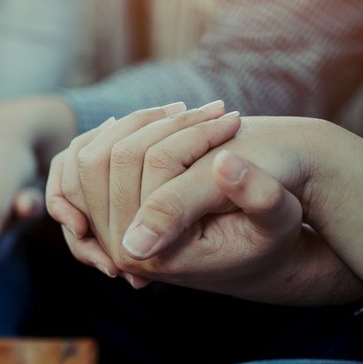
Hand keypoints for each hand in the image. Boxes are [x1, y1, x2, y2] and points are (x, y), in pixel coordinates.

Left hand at [51, 108, 362, 304]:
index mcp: (152, 251)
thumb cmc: (272, 232)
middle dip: (162, 123)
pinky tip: (159, 124)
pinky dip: (118, 138)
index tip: (231, 114)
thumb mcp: (277, 215)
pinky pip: (85, 169)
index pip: (147, 162)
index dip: (187, 130)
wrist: (258, 254)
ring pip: (92, 157)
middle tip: (216, 109)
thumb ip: (257, 194)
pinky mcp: (104, 220)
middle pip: (111, 157)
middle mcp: (118, 247)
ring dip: (140, 125)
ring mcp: (105, 234)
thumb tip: (223, 166)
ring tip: (191, 113)